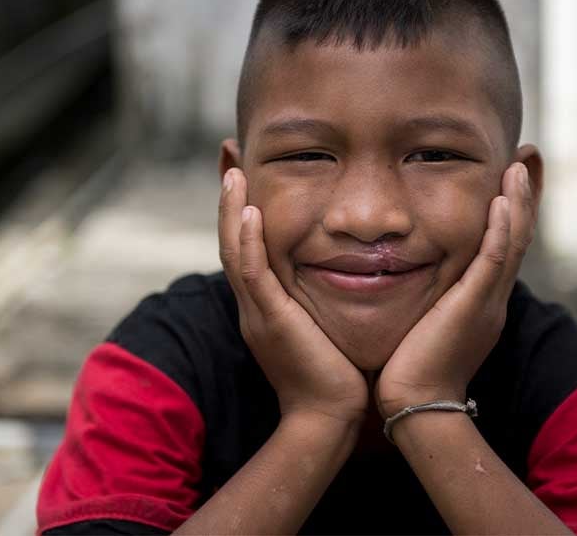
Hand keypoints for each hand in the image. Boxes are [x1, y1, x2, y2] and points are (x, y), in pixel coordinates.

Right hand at [219, 168, 368, 426]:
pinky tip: (253, 213)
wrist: (329, 418)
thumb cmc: (338, 375)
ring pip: (234, 251)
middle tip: (228, 158)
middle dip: (230, 199)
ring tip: (233, 172)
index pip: (246, 246)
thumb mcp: (324, 325)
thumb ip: (324, 297)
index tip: (245, 173)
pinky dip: (249, 242)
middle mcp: (254, 304)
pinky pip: (253, 275)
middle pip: (232, 240)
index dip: (242, 210)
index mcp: (265, 304)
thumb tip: (347, 268)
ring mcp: (258, 312)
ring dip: (233, 210)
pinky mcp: (271, 321)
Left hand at [375, 162, 535, 418]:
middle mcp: (492, 296)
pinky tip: (502, 200)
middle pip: (518, 235)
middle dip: (525, 196)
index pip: (503, 243)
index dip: (510, 209)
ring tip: (520, 165)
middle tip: (527, 158)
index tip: (510, 176)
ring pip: (514, 241)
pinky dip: (502, 228)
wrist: (414, 403)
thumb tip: (402, 269)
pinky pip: (495, 260)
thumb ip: (425, 294)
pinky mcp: (475, 306)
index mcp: (482, 298)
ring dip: (519, 201)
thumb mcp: (423, 320)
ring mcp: (488, 301)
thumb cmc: (408, 367)